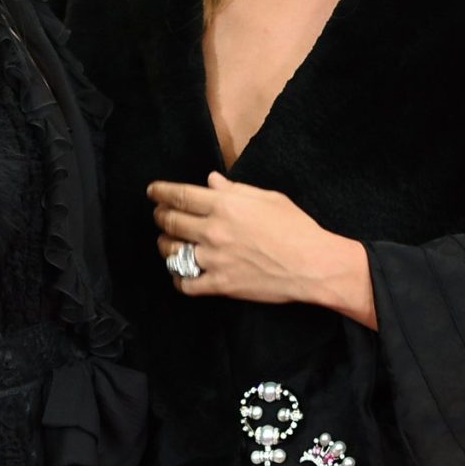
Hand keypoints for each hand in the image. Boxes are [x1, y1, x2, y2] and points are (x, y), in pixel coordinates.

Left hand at [150, 171, 375, 322]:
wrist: (312, 264)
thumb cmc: (295, 228)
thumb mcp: (267, 199)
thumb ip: (235, 190)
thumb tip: (212, 181)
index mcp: (225, 205)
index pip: (181, 196)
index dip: (161, 193)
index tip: (152, 192)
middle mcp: (213, 231)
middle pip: (171, 222)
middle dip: (160, 217)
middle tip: (159, 216)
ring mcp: (214, 259)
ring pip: (172, 252)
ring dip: (165, 246)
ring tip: (167, 243)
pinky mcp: (220, 285)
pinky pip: (186, 284)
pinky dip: (179, 279)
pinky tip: (181, 274)